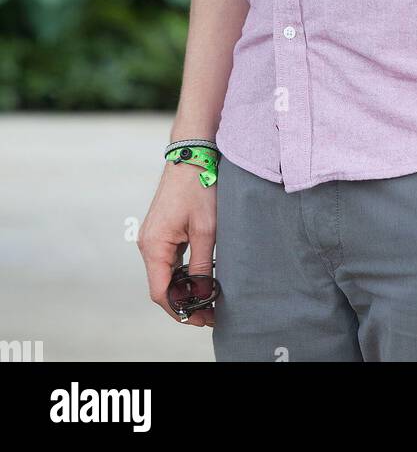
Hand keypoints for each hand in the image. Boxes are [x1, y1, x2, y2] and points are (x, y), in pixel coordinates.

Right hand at [138, 162, 217, 325]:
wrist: (193, 153)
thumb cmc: (200, 187)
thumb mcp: (206, 229)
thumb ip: (202, 265)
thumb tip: (203, 295)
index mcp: (154, 246)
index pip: (161, 292)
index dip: (180, 310)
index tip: (202, 319)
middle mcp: (148, 244)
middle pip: (162, 285)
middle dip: (185, 302)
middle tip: (212, 313)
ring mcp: (153, 237)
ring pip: (166, 274)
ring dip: (185, 288)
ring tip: (210, 299)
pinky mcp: (162, 230)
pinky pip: (170, 260)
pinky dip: (184, 273)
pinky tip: (202, 277)